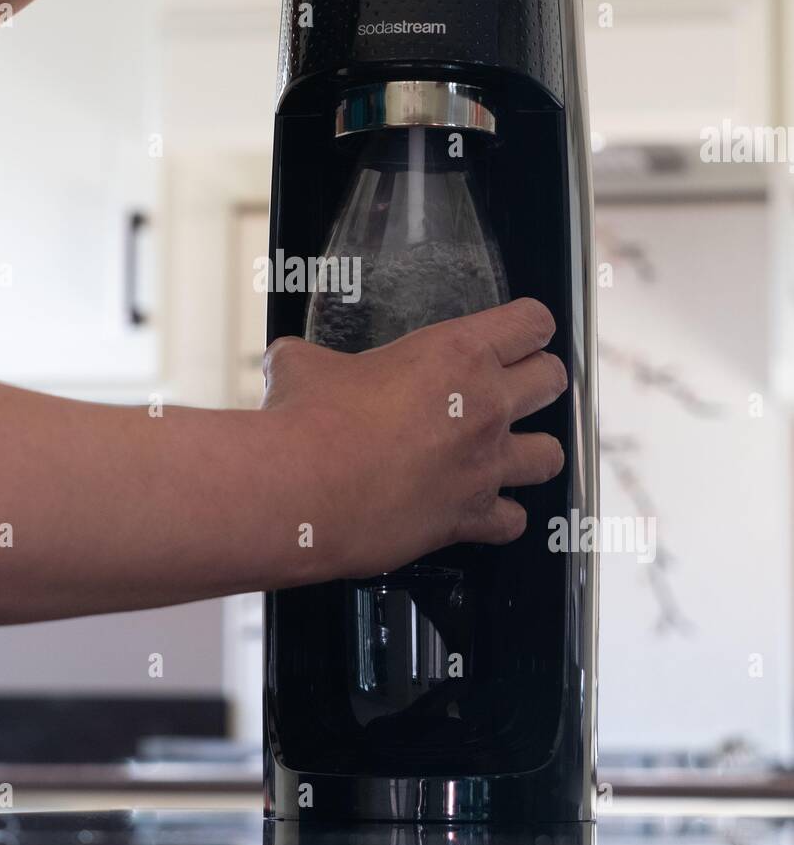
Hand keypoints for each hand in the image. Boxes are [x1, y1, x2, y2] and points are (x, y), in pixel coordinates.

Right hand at [261, 298, 566, 578]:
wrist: (299, 491)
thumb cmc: (305, 423)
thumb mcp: (304, 364)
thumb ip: (315, 357)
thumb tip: (292, 361)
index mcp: (455, 353)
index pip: (531, 323)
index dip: (528, 326)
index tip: (522, 333)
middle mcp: (483, 406)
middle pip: (552, 381)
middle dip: (537, 381)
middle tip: (514, 386)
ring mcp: (483, 466)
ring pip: (551, 455)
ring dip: (532, 451)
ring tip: (510, 451)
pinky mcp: (468, 518)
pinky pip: (514, 520)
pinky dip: (501, 516)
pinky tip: (483, 509)